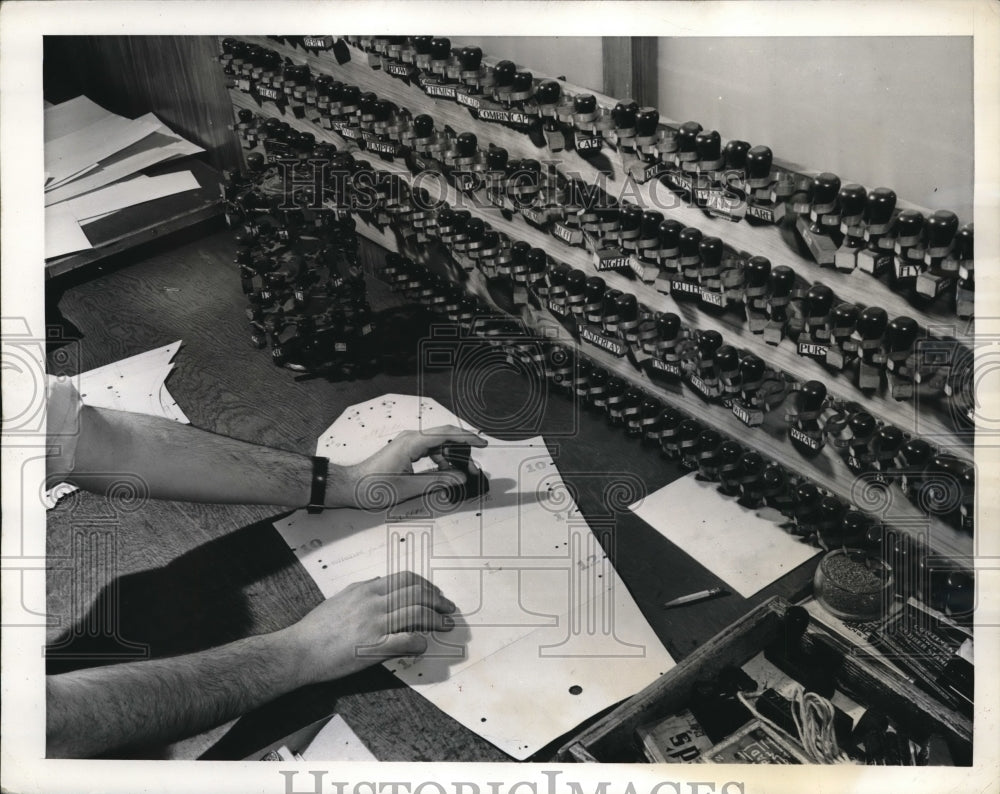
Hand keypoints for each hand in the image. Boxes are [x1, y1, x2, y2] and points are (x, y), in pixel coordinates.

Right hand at [282, 571, 456, 685]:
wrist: (299, 651)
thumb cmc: (315, 628)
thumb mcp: (340, 598)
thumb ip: (362, 590)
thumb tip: (379, 583)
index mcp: (366, 590)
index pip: (406, 579)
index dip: (426, 586)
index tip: (435, 594)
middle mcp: (373, 602)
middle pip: (417, 592)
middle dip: (438, 600)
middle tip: (448, 609)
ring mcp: (374, 623)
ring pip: (417, 612)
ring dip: (436, 619)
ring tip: (445, 625)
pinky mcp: (373, 646)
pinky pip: (406, 640)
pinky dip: (420, 641)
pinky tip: (424, 644)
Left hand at [334, 424, 487, 509]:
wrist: (351, 486)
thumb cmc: (372, 487)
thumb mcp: (410, 487)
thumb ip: (438, 481)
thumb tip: (459, 477)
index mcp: (412, 442)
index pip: (446, 435)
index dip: (467, 439)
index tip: (481, 443)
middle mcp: (410, 438)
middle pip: (444, 437)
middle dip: (462, 450)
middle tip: (474, 465)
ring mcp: (407, 443)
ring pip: (437, 444)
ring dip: (451, 457)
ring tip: (460, 473)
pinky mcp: (405, 450)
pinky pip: (429, 450)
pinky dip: (440, 459)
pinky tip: (445, 471)